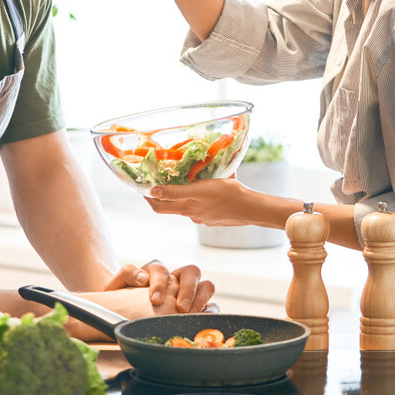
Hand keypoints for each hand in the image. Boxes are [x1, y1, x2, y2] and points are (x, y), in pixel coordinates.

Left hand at [104, 260, 217, 312]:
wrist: (121, 315)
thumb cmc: (120, 300)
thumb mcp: (115, 286)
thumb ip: (126, 274)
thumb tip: (143, 277)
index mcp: (155, 272)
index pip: (162, 270)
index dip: (160, 283)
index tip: (154, 300)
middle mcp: (175, 279)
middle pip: (192, 271)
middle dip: (187, 289)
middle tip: (180, 307)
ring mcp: (188, 294)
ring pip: (206, 286)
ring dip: (201, 299)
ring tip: (190, 315)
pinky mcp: (197, 309)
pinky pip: (212, 307)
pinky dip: (210, 313)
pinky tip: (202, 321)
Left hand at [145, 178, 263, 227]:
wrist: (253, 208)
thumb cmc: (228, 196)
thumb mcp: (200, 190)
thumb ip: (176, 192)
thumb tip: (153, 191)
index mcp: (187, 208)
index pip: (159, 207)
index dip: (148, 198)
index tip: (142, 187)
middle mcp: (193, 215)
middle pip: (173, 204)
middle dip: (166, 192)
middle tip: (162, 178)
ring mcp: (206, 217)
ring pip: (190, 202)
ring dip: (187, 191)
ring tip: (191, 176)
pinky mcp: (217, 216)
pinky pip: (205, 203)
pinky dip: (203, 194)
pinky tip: (213, 184)